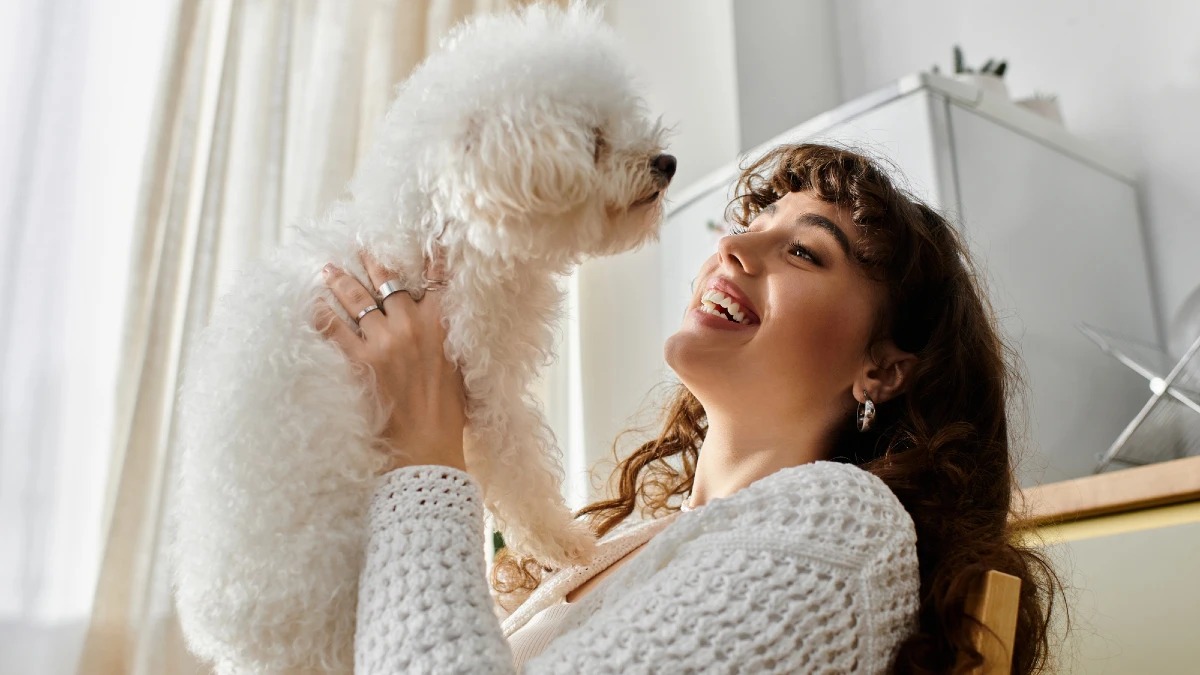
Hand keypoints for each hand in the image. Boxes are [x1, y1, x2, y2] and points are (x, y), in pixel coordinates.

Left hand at [311, 249, 465, 474]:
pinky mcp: (360, 361)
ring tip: (328, 268)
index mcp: (442, 325)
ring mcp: (384, 342)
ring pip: (357, 299)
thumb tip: (449, 326)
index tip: (425, 235)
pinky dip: (322, 314)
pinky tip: (312, 304)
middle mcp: (412, 325)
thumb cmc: (450, 412)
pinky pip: (334, 329)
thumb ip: (453, 340)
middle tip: (357, 245)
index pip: (437, 279)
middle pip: (388, 281)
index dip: (431, 255)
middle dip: (372, 261)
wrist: (427, 443)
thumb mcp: (462, 368)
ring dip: (340, 280)